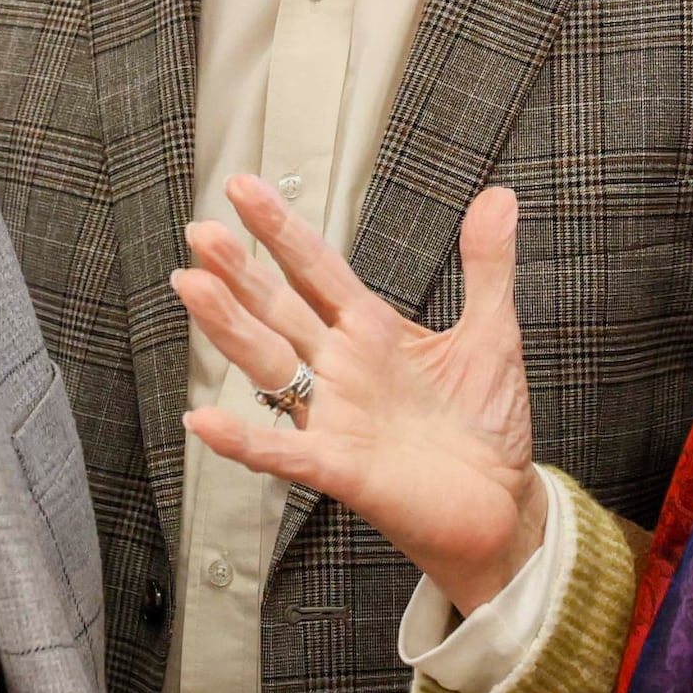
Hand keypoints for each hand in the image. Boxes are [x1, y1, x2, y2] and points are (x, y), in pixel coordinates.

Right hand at [173, 174, 544, 608]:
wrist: (500, 505)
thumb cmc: (486, 426)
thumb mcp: (493, 334)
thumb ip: (487, 267)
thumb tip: (500, 196)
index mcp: (371, 332)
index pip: (316, 268)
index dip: (280, 229)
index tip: (243, 187)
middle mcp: (341, 369)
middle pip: (279, 310)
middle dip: (241, 271)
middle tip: (200, 232)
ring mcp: (335, 416)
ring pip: (270, 366)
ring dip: (229, 329)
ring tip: (192, 287)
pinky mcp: (341, 468)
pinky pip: (285, 452)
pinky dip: (245, 440)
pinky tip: (205, 422)